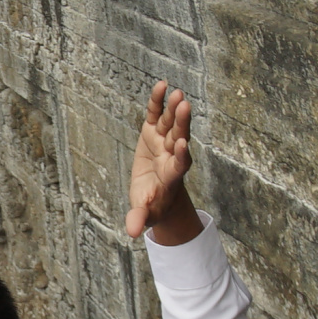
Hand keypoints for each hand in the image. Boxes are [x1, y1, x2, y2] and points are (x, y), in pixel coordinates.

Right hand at [121, 82, 201, 244]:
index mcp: (171, 176)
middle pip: (179, 138)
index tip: (182, 146)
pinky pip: (157, 115)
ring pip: (171, 124)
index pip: (179, 165)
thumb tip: (132, 232)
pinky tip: (161, 85)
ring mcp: (163, 142)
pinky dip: (159, 102)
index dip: (181, 155)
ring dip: (174, 109)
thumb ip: (140, 219)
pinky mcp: (153, 133)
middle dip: (182, 124)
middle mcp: (171, 156)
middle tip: (185, 107)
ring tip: (177, 93)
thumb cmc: (152, 206)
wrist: (157, 194)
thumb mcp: (145, 214)